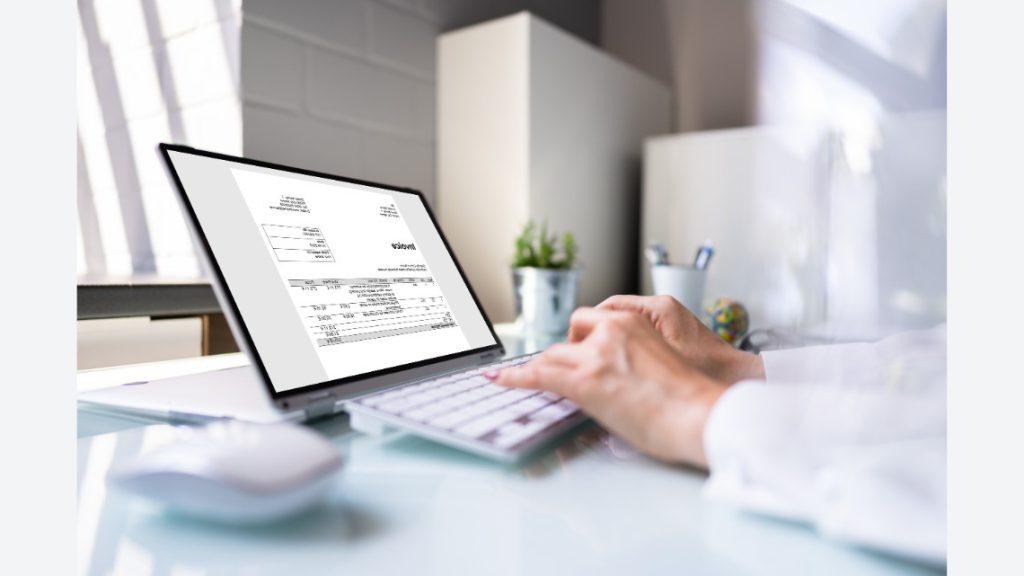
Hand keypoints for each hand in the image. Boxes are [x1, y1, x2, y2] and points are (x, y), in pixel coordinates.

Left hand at [490, 309, 726, 466]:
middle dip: (561, 354)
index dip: (577, 339)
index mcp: (634, 324)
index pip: (592, 322)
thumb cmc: (690, 403)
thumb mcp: (659, 366)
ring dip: (540, 369)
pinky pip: (537, 373)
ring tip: (521, 380)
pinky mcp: (583, 379)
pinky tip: (499, 380)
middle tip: (557, 371)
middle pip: (570, 334)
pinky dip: (514, 377)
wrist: (700, 416)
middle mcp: (612, 331)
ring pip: (552, 355)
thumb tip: (614, 383)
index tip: (570, 349)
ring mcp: (596, 354)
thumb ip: (632, 363)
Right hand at [591, 295, 764, 383]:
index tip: (573, 349)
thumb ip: (623, 362)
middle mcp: (663, 308)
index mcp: (659, 310)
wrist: (741, 382)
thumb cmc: (709, 376)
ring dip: (609, 341)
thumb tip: (589, 366)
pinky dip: (626, 346)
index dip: (584, 330)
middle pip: (613, 314)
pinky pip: (639, 333)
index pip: (607, 308)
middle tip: (580, 357)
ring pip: (625, 324)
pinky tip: (621, 368)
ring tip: (598, 363)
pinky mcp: (674, 333)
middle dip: (594, 335)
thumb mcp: (658, 370)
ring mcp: (669, 320)